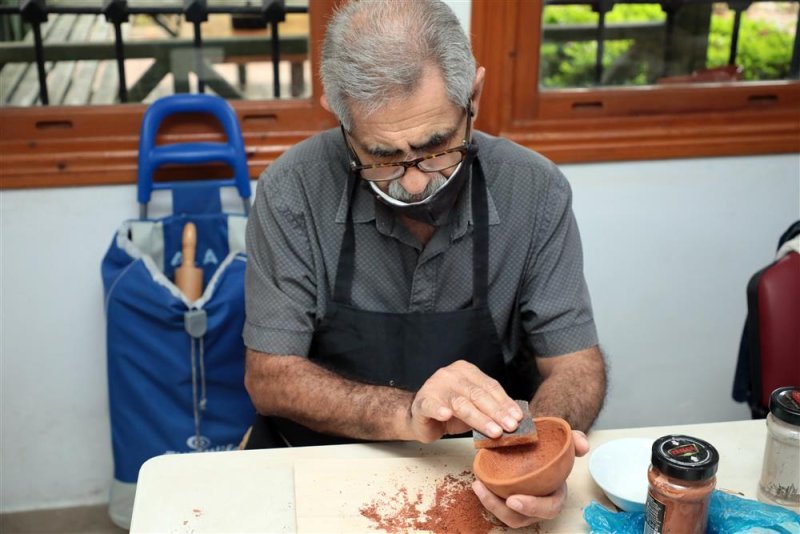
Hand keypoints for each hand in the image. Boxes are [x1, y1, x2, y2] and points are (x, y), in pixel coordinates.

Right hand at [405, 360, 523, 442]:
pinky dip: (439, 410)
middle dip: (497, 412)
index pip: (490, 386)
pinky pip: (431, 406)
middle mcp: (450, 375)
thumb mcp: (474, 406)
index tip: (518, 417)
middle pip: (477, 394)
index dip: (505, 402)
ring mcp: (434, 387)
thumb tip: (516, 419)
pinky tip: (446, 415)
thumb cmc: (451, 411)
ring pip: (460, 403)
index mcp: (466, 371)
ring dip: (479, 418)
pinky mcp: (422, 402)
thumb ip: (490, 408)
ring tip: (494, 431)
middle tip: (510, 427)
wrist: (421, 416)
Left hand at [471, 430, 589, 527]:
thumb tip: (582, 445)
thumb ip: (574, 441)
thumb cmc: (550, 448)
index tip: (514, 499)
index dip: (532, 507)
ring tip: (478, 486)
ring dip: (490, 504)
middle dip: (504, 511)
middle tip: (490, 493)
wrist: (537, 445)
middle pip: (522, 518)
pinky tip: (478, 482)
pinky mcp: (506, 499)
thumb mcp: (562, 441)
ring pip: (506, 515)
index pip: (548, 508)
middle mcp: (537, 504)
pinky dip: (486, 496)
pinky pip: (496, 504)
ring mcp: (521, 505)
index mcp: (554, 494)